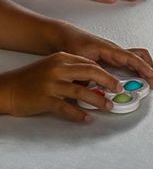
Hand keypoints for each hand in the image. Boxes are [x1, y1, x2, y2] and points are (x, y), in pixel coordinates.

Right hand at [0, 52, 121, 121]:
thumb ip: (72, 70)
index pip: (89, 63)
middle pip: (90, 72)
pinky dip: (79, 114)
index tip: (114, 81)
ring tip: (108, 106)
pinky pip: (67, 108)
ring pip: (82, 91)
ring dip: (98, 100)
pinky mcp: (45, 99)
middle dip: (108, 81)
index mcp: (61, 58)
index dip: (105, 73)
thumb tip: (94, 79)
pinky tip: (87, 118)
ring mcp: (51, 84)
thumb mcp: (53, 66)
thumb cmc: (31, 79)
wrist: (8, 88)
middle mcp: (58, 69)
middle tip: (117, 89)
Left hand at [57, 24, 152, 90]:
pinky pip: (131, 64)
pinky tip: (137, 81)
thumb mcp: (80, 59)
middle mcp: (116, 52)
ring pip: (137, 61)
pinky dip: (137, 72)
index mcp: (110, 49)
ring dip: (145, 71)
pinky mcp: (113, 60)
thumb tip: (98, 86)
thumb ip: (90, 72)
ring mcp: (116, 56)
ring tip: (149, 83)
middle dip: (149, 70)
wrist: (66, 36)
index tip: (151, 74)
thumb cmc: (73, 42)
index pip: (131, 58)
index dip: (142, 67)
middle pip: (140, 58)